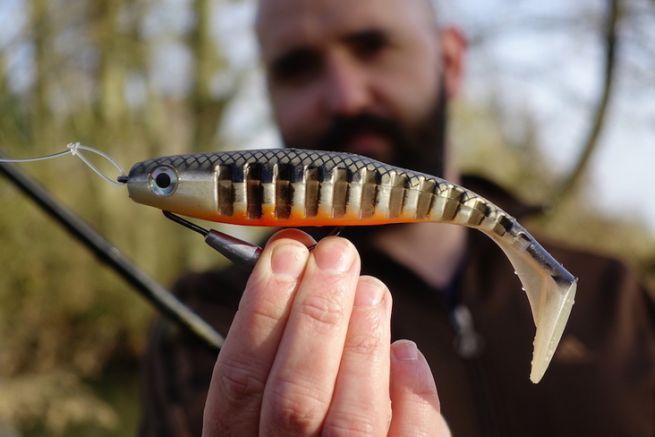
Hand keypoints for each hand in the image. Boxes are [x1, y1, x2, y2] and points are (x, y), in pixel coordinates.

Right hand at [202, 229, 449, 435]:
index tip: (285, 254)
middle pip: (294, 402)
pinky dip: (412, 393)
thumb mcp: (274, 396)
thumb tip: (316, 269)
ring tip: (372, 289)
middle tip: (336, 255)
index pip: (240, 381)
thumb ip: (284, 348)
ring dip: (362, 344)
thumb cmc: (310, 419)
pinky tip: (406, 351)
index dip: (261, 310)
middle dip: (316, 316)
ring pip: (350, 423)